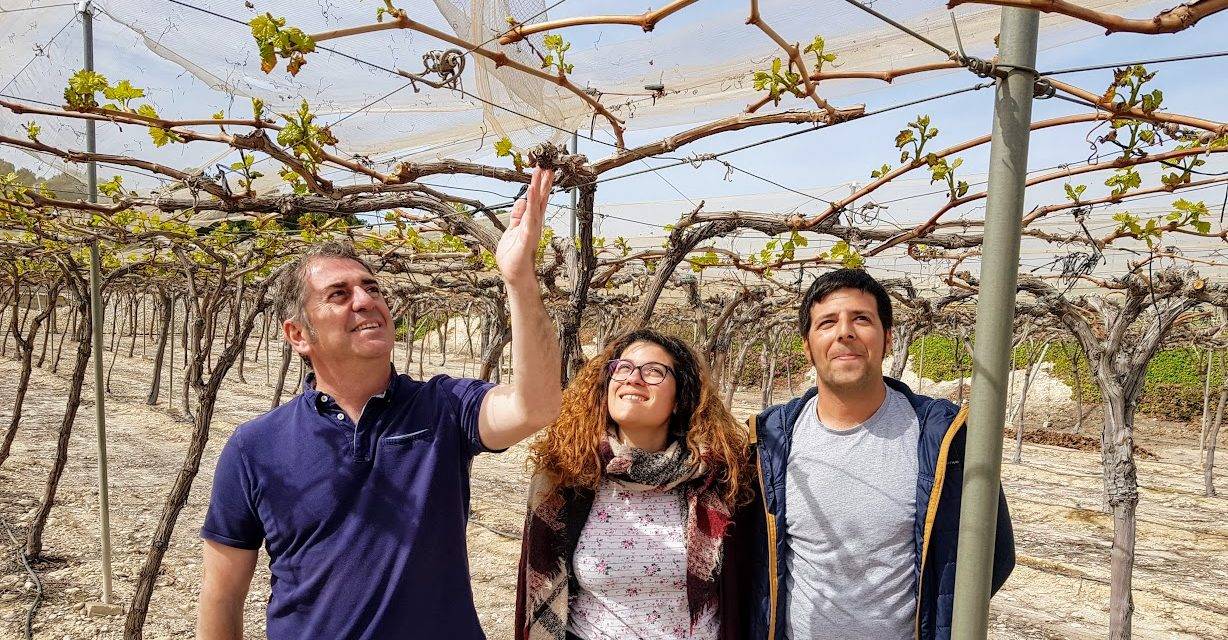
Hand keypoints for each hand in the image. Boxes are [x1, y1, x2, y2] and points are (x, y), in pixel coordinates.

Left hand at [495, 166, 554, 285]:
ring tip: (543, 172)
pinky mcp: (527, 236)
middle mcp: (534, 223)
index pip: (537, 200)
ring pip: (537, 205)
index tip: (542, 170)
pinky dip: (532, 203)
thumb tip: (521, 201)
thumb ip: (517, 216)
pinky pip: (529, 217)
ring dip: (540, 188)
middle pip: (541, 200)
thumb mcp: (512, 230)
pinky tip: (532, 191)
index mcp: (530, 221)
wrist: (515, 275)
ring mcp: (532, 229)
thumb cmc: (514, 257)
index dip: (540, 185)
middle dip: (544, 182)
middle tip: (548, 165)